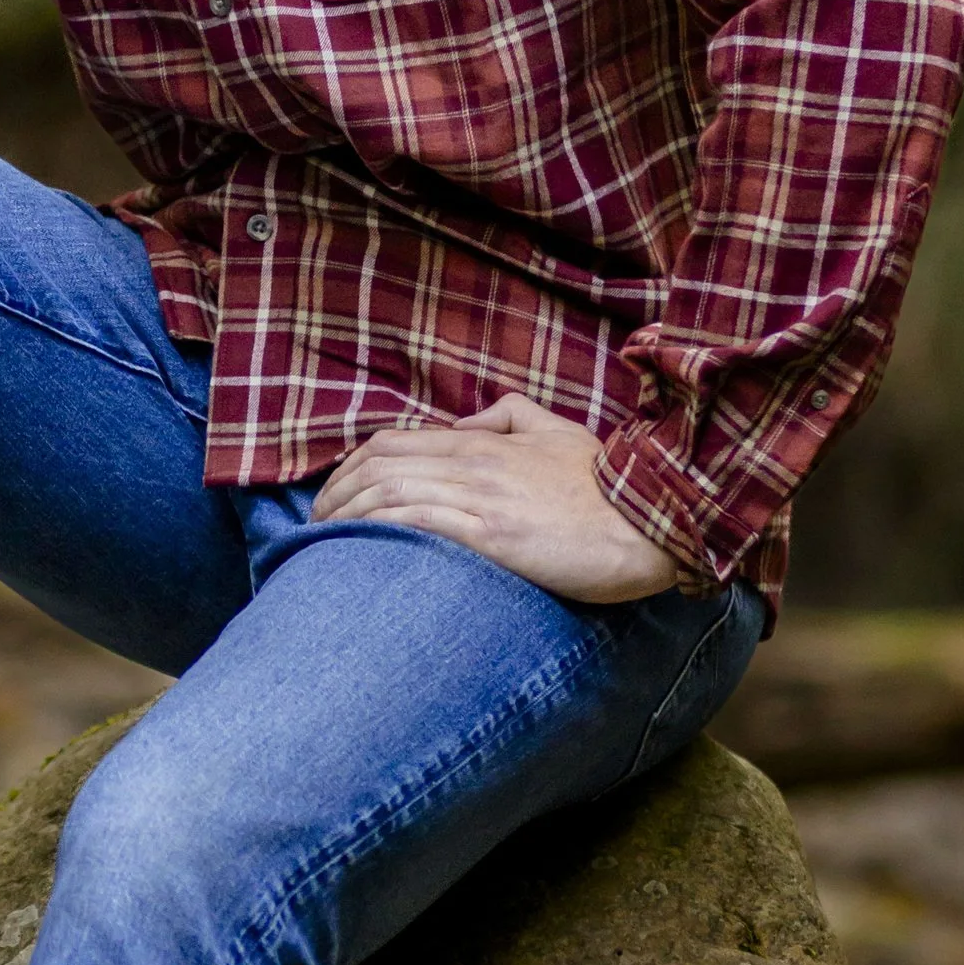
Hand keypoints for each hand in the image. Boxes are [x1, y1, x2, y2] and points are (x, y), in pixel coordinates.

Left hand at [310, 394, 681, 603]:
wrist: (649, 523)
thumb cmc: (608, 485)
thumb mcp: (559, 431)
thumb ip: (511, 415)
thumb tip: (470, 420)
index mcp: (484, 441)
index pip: (394, 441)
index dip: (351, 467)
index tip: (332, 495)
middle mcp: (472, 463)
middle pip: (378, 466)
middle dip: (334, 494)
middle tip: (314, 522)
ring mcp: (479, 498)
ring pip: (387, 492)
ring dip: (344, 515)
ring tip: (320, 542)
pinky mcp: (489, 535)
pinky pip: (415, 523)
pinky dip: (375, 532)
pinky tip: (354, 549)